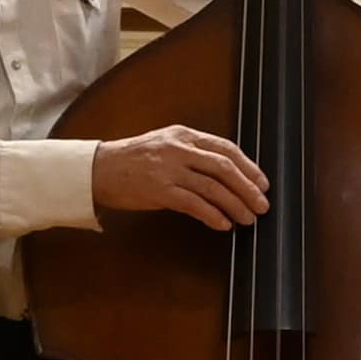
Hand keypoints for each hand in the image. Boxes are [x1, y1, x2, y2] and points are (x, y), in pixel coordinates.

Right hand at [91, 124, 269, 226]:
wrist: (98, 169)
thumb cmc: (132, 160)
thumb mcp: (165, 145)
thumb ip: (192, 153)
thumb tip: (225, 172)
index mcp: (184, 135)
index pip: (225, 148)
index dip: (248, 166)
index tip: (262, 183)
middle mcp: (179, 149)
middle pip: (224, 167)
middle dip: (248, 188)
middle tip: (262, 204)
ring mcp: (169, 169)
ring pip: (213, 187)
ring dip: (235, 205)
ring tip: (248, 218)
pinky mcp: (159, 190)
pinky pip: (194, 204)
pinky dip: (213, 215)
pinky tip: (223, 224)